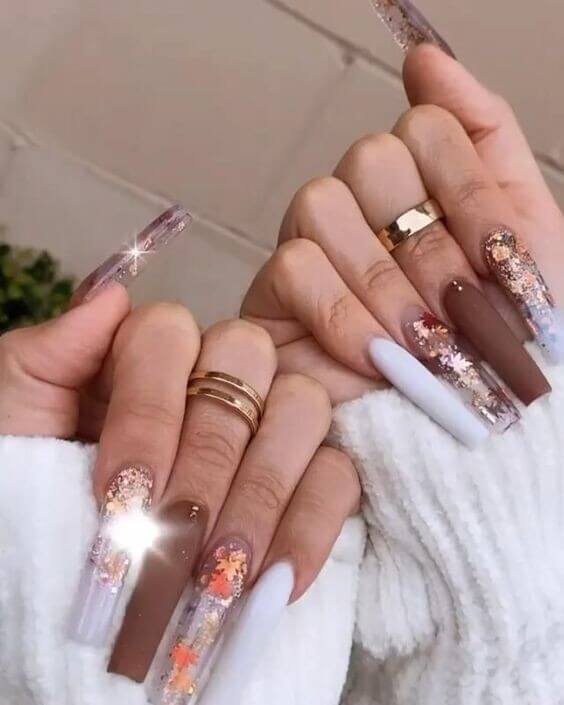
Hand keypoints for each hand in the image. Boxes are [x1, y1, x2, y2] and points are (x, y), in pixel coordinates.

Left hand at [0, 277, 358, 692]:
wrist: (51, 570)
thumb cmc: (32, 488)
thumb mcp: (19, 422)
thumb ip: (46, 357)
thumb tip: (107, 298)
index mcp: (147, 354)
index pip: (170, 337)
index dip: (149, 413)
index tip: (120, 495)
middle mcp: (217, 375)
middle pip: (246, 365)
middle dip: (209, 461)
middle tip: (175, 541)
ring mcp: (271, 422)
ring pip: (302, 412)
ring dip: (261, 495)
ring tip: (220, 574)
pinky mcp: (311, 475)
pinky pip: (337, 479)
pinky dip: (309, 528)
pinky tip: (276, 583)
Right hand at [242, 44, 561, 443]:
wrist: (473, 442)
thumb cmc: (508, 348)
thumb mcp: (525, 237)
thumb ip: (484, 138)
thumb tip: (422, 55)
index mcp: (424, 192)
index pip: (428, 130)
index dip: (469, 192)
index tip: (503, 262)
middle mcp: (364, 212)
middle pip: (371, 158)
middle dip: (428, 245)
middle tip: (460, 311)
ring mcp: (314, 251)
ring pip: (321, 203)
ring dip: (385, 284)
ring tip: (423, 348)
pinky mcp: (274, 300)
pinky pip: (295, 269)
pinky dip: (344, 314)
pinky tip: (377, 358)